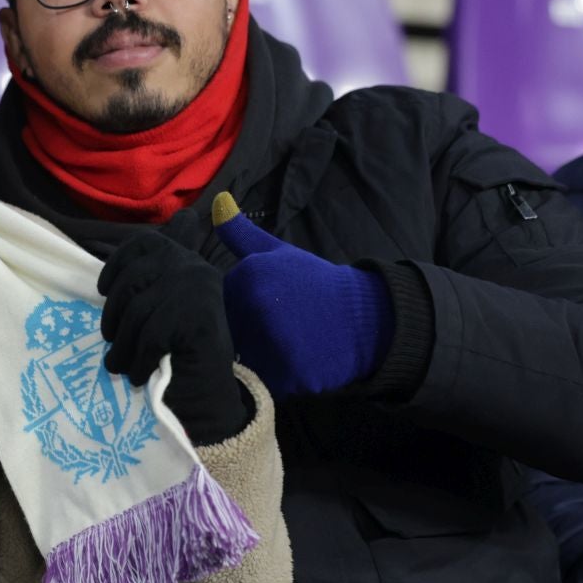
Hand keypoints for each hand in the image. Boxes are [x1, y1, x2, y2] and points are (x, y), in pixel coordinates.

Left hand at [98, 210, 247, 443]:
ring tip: (119, 363)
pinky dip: (139, 360)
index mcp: (186, 261)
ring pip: (137, 311)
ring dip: (122, 344)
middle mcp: (196, 269)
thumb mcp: (161, 309)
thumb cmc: (179, 355)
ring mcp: (199, 292)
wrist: (209, 396)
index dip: (117, 263)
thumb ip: (146, 284)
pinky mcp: (199, 319)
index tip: (103, 289)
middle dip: (113, 315)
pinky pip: (151, 337)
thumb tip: (108, 276)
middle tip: (111, 342)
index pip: (143, 243)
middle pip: (131, 280)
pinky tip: (139, 374)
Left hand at [212, 192, 393, 398]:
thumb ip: (241, 234)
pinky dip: (275, 378)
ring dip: (257, 357)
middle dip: (243, 333)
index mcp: (248, 275)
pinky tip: (295, 361)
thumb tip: (218, 200)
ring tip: (286, 344)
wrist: (366, 318)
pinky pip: (264, 383)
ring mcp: (271, 341)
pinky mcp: (287, 374)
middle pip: (226, 331)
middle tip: (277, 327)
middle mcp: (255, 307)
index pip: (216, 302)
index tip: (262, 305)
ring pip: (242, 360)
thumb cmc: (315, 285)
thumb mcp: (277, 254)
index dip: (235, 307)